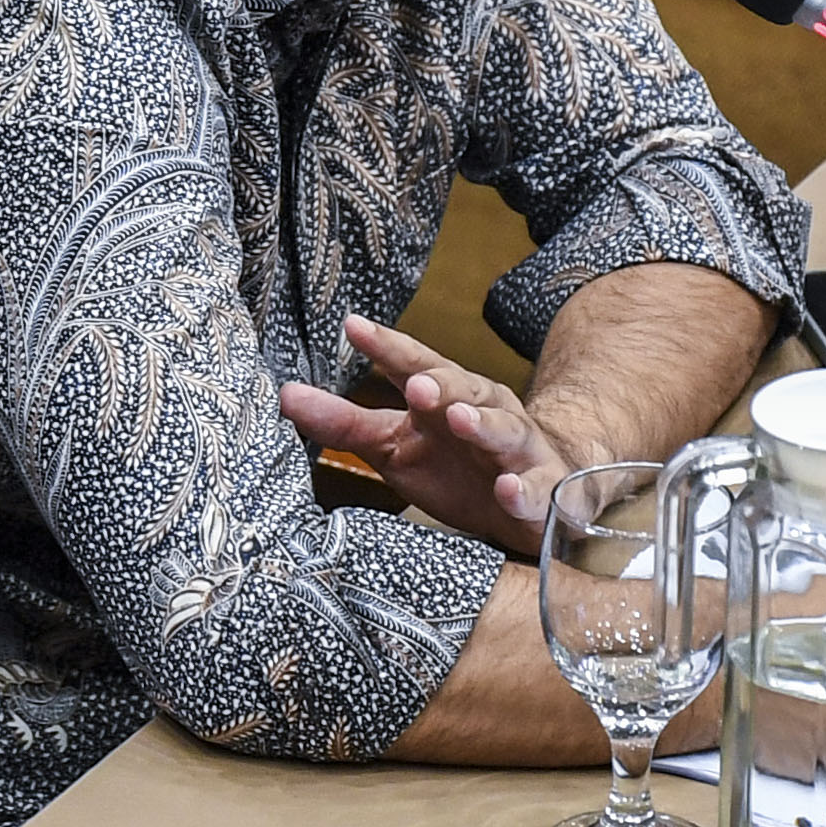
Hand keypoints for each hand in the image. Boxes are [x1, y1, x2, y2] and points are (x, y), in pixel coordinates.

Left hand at [283, 315, 580, 547]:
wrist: (532, 500)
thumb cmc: (455, 466)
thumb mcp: (393, 444)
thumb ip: (344, 422)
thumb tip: (284, 396)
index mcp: (446, 396)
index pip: (414, 364)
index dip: (386, 347)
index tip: (353, 326)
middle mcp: (485, 412)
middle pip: (463, 391)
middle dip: (442, 384)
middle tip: (416, 383)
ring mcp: (517, 450)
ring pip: (504, 431)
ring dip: (483, 426)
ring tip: (460, 420)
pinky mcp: (541, 491)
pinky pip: (534, 490)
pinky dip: (523, 491)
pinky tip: (508, 490)